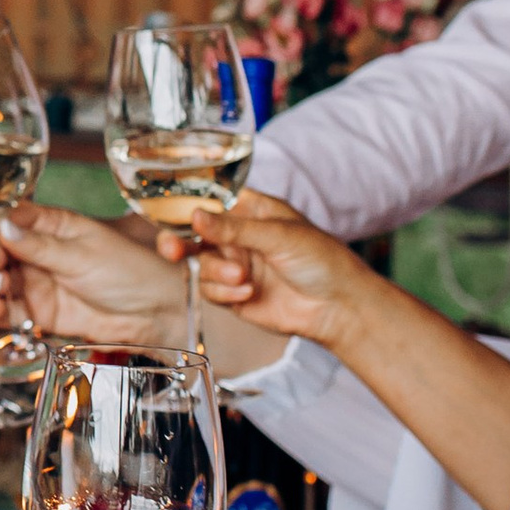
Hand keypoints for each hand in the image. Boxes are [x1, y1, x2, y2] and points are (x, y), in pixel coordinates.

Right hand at [0, 200, 185, 352]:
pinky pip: (5, 312)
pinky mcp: (39, 313)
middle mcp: (36, 251)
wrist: (157, 313)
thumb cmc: (131, 271)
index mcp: (48, 224)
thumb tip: (0, 227)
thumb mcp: (83, 253)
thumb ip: (38, 245)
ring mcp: (36, 282)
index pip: (1, 218)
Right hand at [188, 191, 379, 353]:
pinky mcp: (234, 294)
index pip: (209, 201)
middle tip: (172, 249)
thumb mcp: (278, 235)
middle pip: (193, 234)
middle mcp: (238, 236)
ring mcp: (235, 265)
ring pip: (201, 264)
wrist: (338, 307)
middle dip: (178, 242)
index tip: (170, 214)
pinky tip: (249, 292)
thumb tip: (195, 216)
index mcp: (250, 210)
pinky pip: (211, 291)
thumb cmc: (321, 259)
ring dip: (217, 272)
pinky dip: (225, 292)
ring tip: (244, 278)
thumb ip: (234, 228)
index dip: (185, 206)